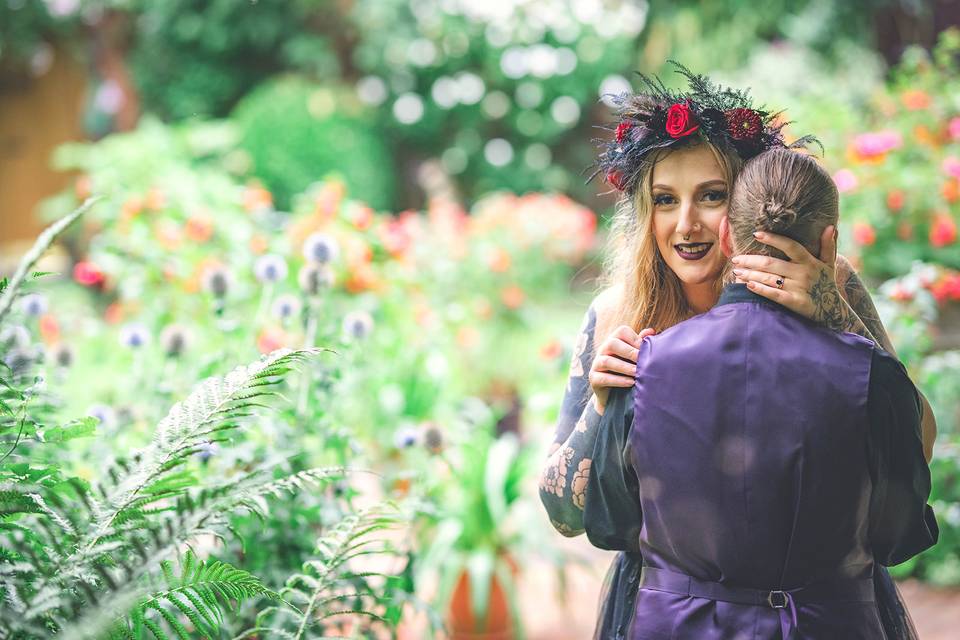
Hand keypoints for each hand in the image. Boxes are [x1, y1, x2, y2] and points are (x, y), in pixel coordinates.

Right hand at [590, 326, 655, 413]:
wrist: (615, 394)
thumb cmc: (628, 370)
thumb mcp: (635, 357)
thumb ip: (641, 344)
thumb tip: (651, 331)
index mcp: (614, 340)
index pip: (622, 331)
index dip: (635, 339)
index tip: (646, 349)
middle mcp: (603, 349)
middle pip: (612, 343)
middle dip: (629, 352)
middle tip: (642, 361)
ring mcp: (596, 364)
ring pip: (607, 361)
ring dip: (624, 367)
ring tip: (637, 373)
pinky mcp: (593, 378)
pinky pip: (603, 378)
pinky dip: (618, 381)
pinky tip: (630, 383)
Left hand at [730, 226, 849, 328]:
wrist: (832, 310)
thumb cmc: (826, 283)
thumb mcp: (829, 264)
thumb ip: (828, 245)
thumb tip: (830, 226)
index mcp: (810, 261)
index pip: (790, 246)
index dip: (773, 239)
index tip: (755, 234)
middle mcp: (804, 273)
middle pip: (772, 263)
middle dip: (751, 261)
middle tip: (736, 259)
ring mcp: (799, 288)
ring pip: (769, 278)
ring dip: (750, 274)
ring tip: (736, 272)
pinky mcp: (795, 302)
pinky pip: (774, 294)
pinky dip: (760, 289)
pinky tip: (747, 285)